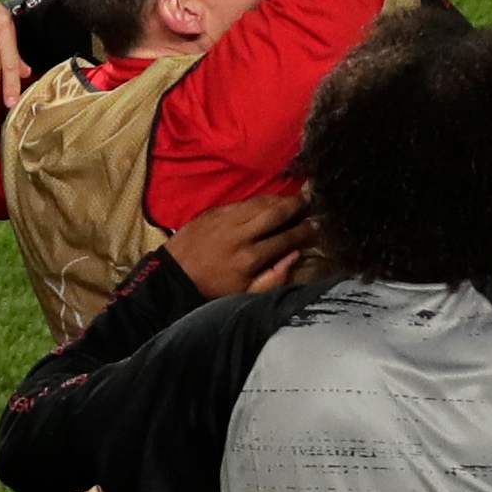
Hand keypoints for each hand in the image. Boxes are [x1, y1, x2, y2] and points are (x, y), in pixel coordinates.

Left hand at [163, 191, 310, 296]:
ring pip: (259, 203)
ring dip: (279, 198)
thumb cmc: (213, 288)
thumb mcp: (245, 294)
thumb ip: (274, 278)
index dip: (305, 231)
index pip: (286, 238)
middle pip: (275, 214)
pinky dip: (259, 199)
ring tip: (293, 197)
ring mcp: (226, 220)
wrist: (174, 275)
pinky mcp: (214, 212)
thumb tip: (295, 255)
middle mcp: (240, 235)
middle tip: (310, 200)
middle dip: (295, 205)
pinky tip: (269, 200)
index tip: (317, 226)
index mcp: (250, 259)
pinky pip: (243, 201)